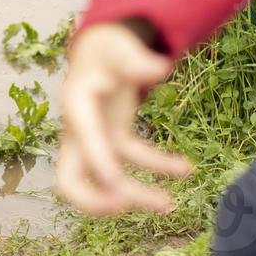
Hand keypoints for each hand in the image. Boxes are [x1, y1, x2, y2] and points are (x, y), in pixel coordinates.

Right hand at [55, 22, 191, 215]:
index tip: (119, 192)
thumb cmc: (108, 47)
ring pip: (106, 179)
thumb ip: (136, 59)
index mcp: (76, 105)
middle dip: (93, 200)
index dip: (99, 166)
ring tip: (169, 206)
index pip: (83, 141)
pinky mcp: (115, 137)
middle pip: (70, 179)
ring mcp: (97, 138)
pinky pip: (134, 160)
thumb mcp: (120, 47)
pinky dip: (158, 166)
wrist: (102, 47)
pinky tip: (186, 169)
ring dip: (135, 195)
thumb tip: (160, 68)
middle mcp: (79, 130)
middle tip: (123, 208)